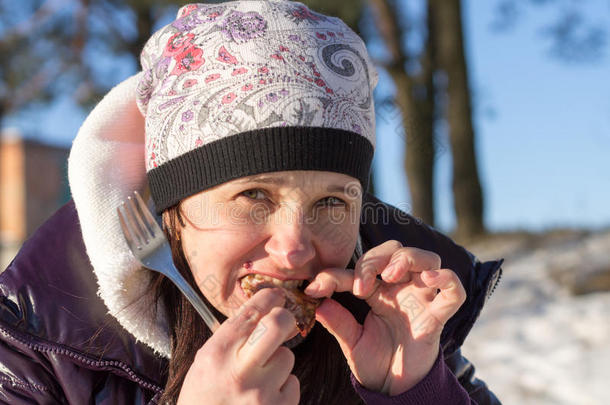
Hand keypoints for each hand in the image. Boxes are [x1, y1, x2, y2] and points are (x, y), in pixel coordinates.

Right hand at [178, 288, 298, 404]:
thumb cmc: (204, 396)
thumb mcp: (205, 362)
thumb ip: (231, 336)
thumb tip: (264, 308)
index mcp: (217, 354)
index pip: (250, 313)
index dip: (269, 298)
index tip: (276, 295)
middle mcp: (239, 372)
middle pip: (278, 325)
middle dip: (285, 318)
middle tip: (283, 321)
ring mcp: (260, 395)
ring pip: (287, 357)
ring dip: (278, 362)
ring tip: (260, 377)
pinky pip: (292, 383)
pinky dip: (283, 387)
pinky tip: (265, 396)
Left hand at [304, 240, 465, 395]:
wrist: (396, 389)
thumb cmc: (374, 362)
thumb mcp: (351, 342)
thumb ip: (337, 322)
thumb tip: (318, 305)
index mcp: (376, 291)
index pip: (358, 268)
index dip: (335, 274)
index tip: (316, 288)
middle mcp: (400, 289)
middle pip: (397, 249)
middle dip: (378, 257)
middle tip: (362, 285)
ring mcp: (421, 300)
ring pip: (428, 259)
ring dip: (409, 258)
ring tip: (390, 275)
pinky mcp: (437, 317)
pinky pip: (454, 291)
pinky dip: (446, 279)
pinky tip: (430, 279)